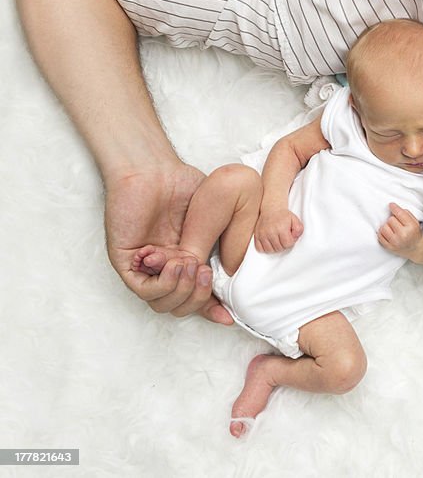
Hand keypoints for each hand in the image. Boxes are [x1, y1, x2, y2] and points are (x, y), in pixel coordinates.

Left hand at [105, 165, 232, 323]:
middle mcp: (168, 266)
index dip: (213, 309)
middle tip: (206, 274)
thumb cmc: (185, 184)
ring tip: (191, 265)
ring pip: (162, 304)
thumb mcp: (220, 217)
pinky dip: (163, 283)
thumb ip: (228, 245)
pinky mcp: (127, 261)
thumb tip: (232, 276)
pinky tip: (174, 262)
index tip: (229, 317)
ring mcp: (146, 266)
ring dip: (182, 291)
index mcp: (189, 259)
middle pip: (180, 306)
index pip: (199, 296)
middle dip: (198, 298)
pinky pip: (144, 290)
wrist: (154, 169)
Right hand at [254, 209, 303, 252]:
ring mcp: (262, 234)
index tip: (290, 237)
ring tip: (277, 241)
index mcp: (281, 228)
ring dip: (275, 248)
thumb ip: (299, 229)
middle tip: (284, 238)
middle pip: (279, 248)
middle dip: (283, 245)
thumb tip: (294, 238)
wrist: (271, 209)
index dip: (290, 242)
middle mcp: (271, 232)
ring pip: (269, 250)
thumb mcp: (295, 220)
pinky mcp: (257, 235)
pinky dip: (265, 248)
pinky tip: (270, 243)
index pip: (287, 244)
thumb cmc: (283, 216)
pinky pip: (260, 249)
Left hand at [377, 203, 422, 258]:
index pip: (400, 214)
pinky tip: (388, 233)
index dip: (394, 208)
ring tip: (392, 228)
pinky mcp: (389, 247)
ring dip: (387, 226)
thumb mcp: (415, 221)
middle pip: (390, 219)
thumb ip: (405, 213)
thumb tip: (392, 207)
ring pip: (383, 227)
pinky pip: (379, 236)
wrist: (415, 249)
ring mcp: (395, 242)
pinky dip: (382, 233)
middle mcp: (403, 235)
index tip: (391, 205)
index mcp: (411, 227)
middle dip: (393, 219)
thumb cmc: (414, 233)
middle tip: (397, 223)